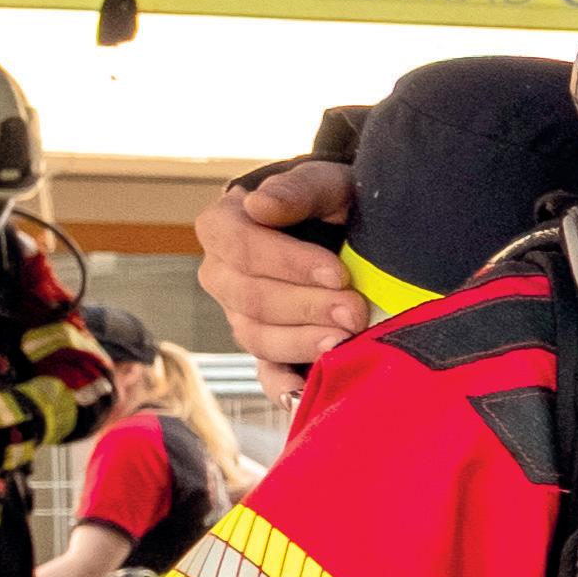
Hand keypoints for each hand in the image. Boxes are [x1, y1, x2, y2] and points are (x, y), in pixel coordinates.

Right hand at [193, 158, 367, 369]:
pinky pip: (264, 373)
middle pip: (251, 298)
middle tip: (356, 311)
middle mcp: (221, 274)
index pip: (241, 249)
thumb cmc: (331, 202)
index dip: (288, 264)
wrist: (349, 231)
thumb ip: (297, 189)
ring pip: (257, 337)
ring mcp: (240, 315)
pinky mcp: (266, 348)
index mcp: (223, 228)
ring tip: (345, 341)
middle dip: (307, 307)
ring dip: (303, 342)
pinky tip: (306, 392)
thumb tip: (260, 205)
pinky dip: (283, 386)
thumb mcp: (323, 184)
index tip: (337, 273)